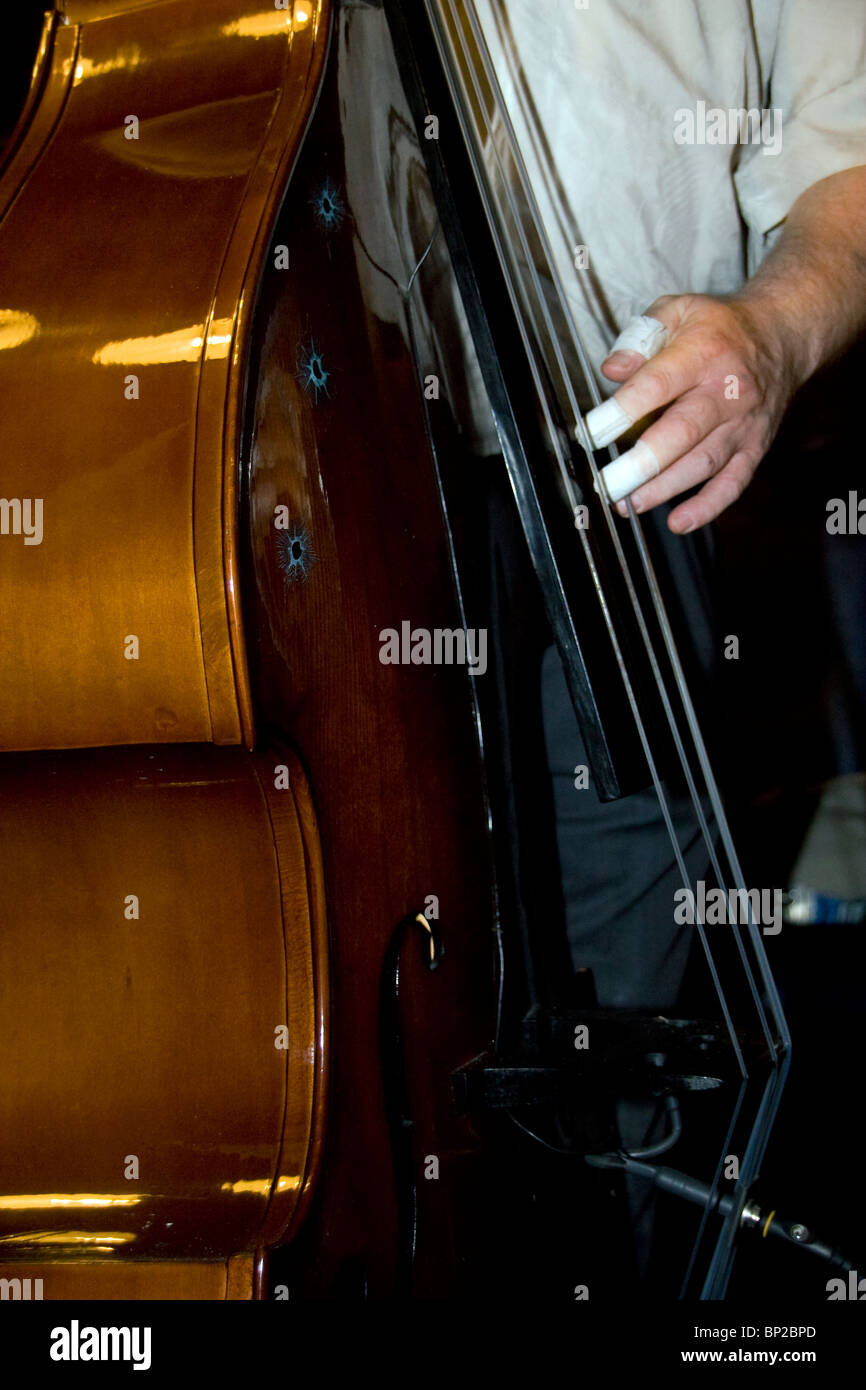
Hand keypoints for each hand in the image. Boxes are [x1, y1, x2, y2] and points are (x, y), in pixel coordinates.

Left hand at [601, 292, 803, 532]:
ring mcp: (743, 423)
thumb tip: (611, 370)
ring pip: (703, 463)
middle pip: (682, 433)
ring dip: (664, 489)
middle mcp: (726, 391)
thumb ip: (640, 337)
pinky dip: (707, 507)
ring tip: (628, 505)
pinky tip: (679, 522)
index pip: (657, 385)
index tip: (590, 434)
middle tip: (607, 484)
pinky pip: (733, 482)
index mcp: (702, 353)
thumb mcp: (678, 311)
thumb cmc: (718, 327)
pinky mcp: (754, 447)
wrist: (781, 336)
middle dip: (641, 464)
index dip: (621, 412)